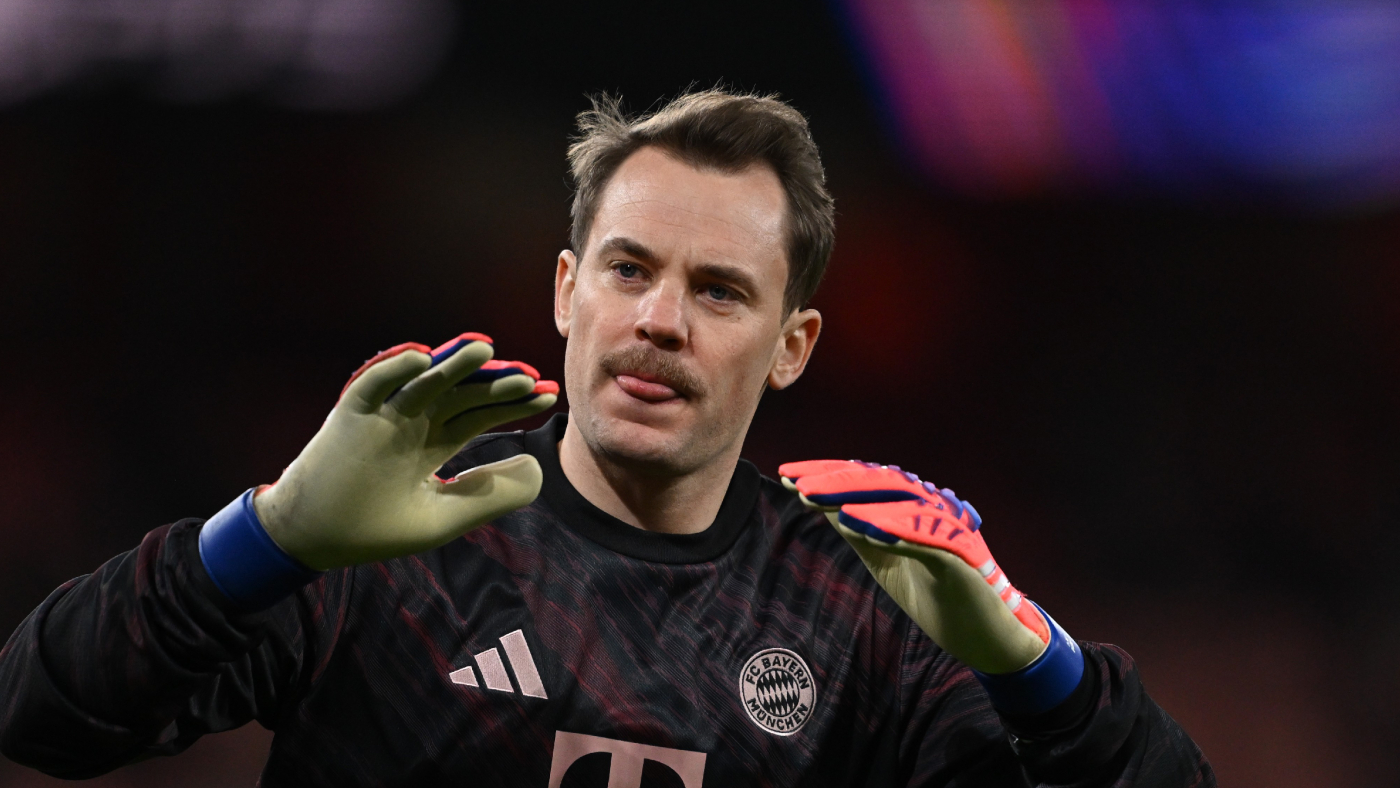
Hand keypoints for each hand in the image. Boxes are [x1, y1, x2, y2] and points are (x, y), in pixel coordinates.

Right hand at [254, 333, 558, 569]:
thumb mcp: (443, 518)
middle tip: (531, 375)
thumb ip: (489, 496)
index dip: (513, 403)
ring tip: (485, 348)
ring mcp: (382, 415)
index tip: (548, 395)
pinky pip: (372, 385)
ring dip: (452, 364)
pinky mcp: (349, 415)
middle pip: (461, 394)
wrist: (313, 540)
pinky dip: (393, 369)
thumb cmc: (375, 528)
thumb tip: (538, 467)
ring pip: (423, 382)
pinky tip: (422, 357)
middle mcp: (413, 421)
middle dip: (494, 384)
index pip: (481, 413)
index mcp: (435, 441)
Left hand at [780, 460, 1047, 673]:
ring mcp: (951, 531)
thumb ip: (859, 532)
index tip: (785, 474)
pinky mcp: (966, 558)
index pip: (867, 480)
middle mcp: (933, 509)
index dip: (826, 473)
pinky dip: (899, 531)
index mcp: (913, 508)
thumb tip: (819, 505)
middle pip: (882, 483)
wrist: (987, 637)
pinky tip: (867, 530)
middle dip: (835, 480)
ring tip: (818, 500)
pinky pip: (932, 539)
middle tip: (796, 483)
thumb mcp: (884, 560)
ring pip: (904, 503)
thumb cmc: (936, 595)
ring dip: (859, 500)